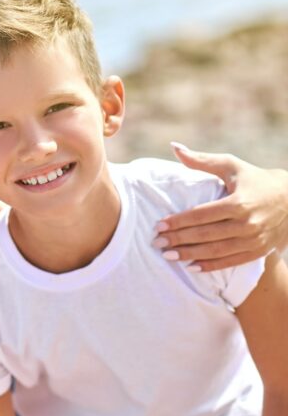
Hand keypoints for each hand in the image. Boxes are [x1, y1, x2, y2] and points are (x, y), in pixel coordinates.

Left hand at [154, 143, 287, 270]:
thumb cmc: (253, 179)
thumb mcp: (230, 166)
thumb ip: (201, 160)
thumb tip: (174, 147)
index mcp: (239, 202)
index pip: (202, 214)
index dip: (179, 221)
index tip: (158, 225)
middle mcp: (247, 223)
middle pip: (206, 234)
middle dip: (179, 239)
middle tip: (156, 243)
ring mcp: (254, 240)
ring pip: (216, 251)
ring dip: (190, 255)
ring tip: (168, 256)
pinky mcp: (258, 251)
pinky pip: (231, 262)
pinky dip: (210, 266)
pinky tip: (191, 267)